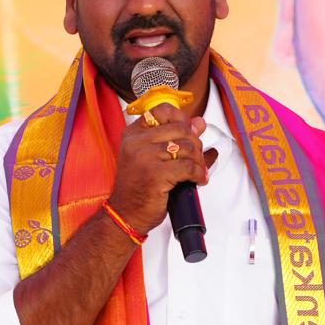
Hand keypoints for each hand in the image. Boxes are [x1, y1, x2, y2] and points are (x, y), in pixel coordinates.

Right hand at [109, 103, 208, 236]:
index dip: (182, 119)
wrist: (126, 214)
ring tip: (198, 170)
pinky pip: (188, 167)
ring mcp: (145, 157)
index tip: (189, 132)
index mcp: (133, 133)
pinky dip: (198, 173)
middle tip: (197, 157)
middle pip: (180, 129)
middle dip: (195, 143)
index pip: (163, 110)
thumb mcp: (153, 156)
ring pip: (187, 148)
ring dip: (199, 161)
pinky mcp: (155, 174)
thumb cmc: (138, 187)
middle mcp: (136, 142)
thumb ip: (176, 136)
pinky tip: (198, 179)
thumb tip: (199, 122)